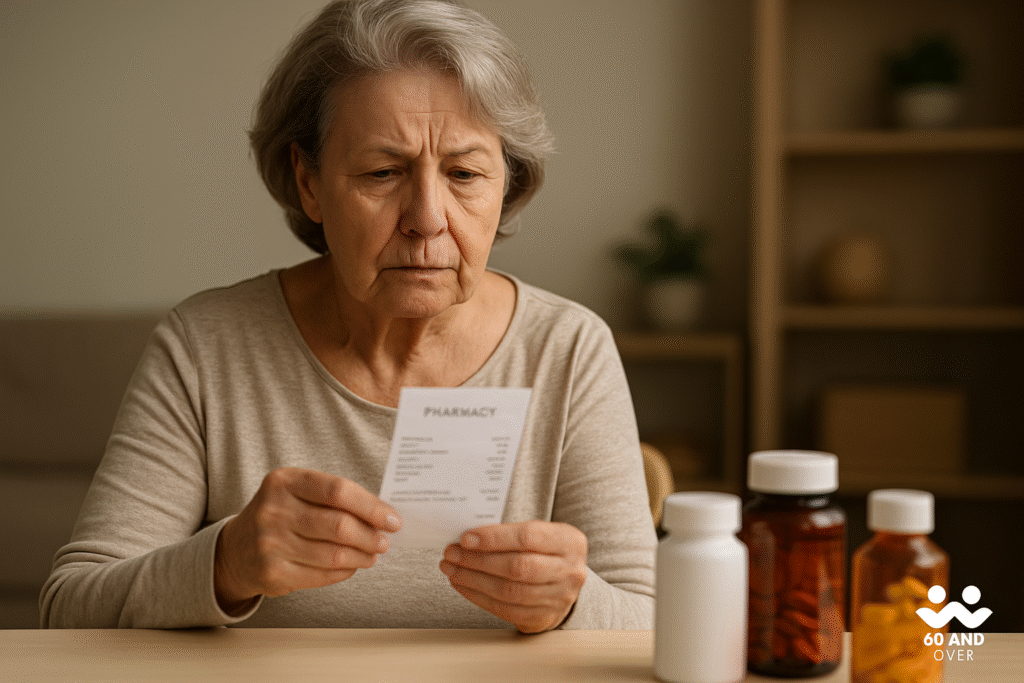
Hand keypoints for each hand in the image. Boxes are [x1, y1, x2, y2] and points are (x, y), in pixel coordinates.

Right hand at [214, 467, 401, 612]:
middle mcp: (273, 510)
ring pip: (334, 554)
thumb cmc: (281, 515)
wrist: (236, 549)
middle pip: (339, 525)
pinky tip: (352, 566)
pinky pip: (323, 576)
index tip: (392, 519)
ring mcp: (270, 543)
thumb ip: (335, 498)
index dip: (371, 507)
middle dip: (371, 535)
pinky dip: (346, 572)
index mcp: (284, 481)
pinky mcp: (272, 573)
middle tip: (385, 540)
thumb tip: (382, 515)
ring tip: (373, 554)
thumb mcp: (298, 493)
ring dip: (362, 556)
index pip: (338, 491)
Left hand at [439, 520, 587, 632]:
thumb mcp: (540, 534)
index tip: (466, 538)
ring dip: (473, 579)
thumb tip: (468, 537)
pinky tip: (463, 585)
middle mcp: (569, 571)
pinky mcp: (543, 618)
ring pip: (509, 591)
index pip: (528, 537)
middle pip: (518, 567)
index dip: (494, 538)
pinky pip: (505, 610)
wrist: (564, 582)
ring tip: (452, 569)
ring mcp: (559, 598)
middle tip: (452, 553)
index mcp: (570, 541)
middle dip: (479, 560)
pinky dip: (478, 596)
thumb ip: (510, 533)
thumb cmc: (544, 551)